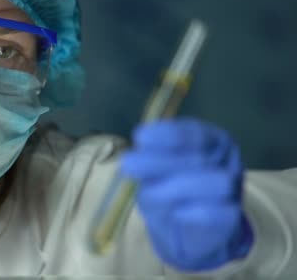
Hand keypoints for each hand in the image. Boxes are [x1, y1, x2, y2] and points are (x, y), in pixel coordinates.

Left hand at [120, 117, 253, 270]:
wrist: (188, 227)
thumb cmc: (169, 188)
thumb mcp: (154, 171)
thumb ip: (148, 162)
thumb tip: (130, 159)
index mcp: (209, 138)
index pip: (193, 132)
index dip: (166, 135)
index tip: (140, 138)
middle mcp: (226, 158)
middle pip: (200, 156)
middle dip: (161, 161)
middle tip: (129, 165)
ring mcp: (233, 186)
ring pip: (216, 182)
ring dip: (178, 187)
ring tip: (150, 194)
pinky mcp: (232, 216)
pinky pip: (217, 213)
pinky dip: (194, 212)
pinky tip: (175, 212)